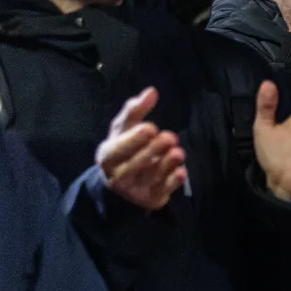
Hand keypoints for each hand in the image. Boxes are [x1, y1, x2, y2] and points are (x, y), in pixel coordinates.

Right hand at [96, 87, 186, 209]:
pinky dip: (172, 182)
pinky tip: (182, 171)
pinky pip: (163, 191)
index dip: (134, 140)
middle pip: (134, 165)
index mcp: (108, 156)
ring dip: (166, 164)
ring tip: (178, 152)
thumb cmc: (124, 150)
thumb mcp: (124, 130)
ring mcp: (134, 189)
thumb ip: (135, 111)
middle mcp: (118, 175)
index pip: (118, 149)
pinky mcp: (151, 199)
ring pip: (150, 178)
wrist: (122, 185)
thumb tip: (151, 91)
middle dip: (152, 151)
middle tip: (169, 137)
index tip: (151, 128)